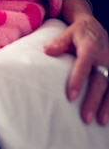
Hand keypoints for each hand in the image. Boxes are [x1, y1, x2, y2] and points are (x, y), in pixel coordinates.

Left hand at [44, 0, 108, 125]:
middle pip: (99, 81)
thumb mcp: (68, 33)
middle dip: (93, 100)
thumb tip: (46, 51)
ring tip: (100, 121)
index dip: (78, 80)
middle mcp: (104, 57)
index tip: (71, 96)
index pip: (83, 65)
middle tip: (85, 117)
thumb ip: (58, 43)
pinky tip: (108, 116)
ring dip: (107, 105)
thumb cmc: (78, 32)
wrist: (94, 26)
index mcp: (90, 48)